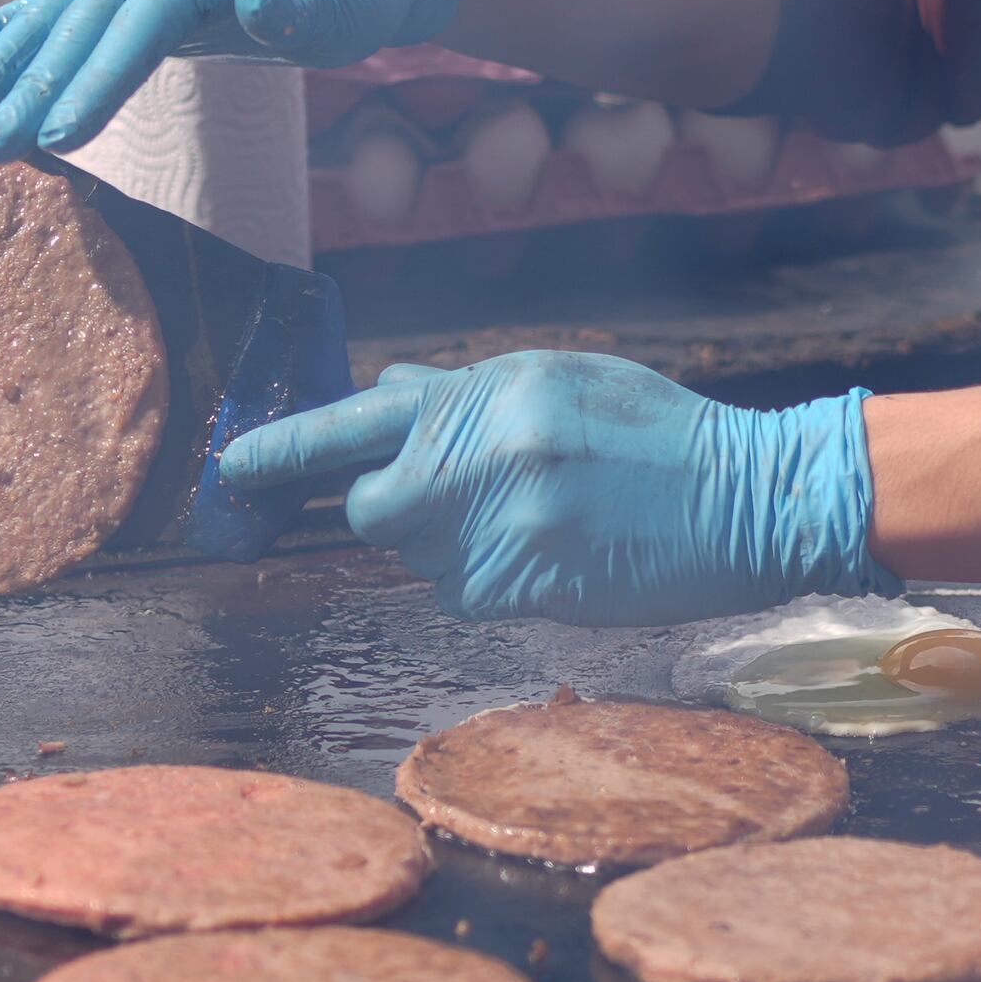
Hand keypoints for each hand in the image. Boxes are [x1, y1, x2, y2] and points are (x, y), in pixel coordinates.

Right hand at [0, 0, 468, 160]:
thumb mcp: (354, 1)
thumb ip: (306, 8)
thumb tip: (256, 3)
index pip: (143, 22)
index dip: (98, 78)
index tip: (57, 136)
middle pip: (83, 23)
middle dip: (28, 87)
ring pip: (53, 16)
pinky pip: (56, 11)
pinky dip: (1, 33)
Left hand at [217, 354, 884, 623]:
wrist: (748, 495)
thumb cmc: (656, 433)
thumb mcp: (559, 381)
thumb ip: (467, 392)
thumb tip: (388, 392)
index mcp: (487, 392)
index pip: (358, 420)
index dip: (285, 450)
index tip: (232, 469)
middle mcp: (481, 457)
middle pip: (376, 508)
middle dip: (400, 512)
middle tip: (464, 504)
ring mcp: (501, 528)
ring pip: (424, 561)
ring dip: (458, 550)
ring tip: (541, 523)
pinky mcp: (527, 588)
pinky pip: (467, 599)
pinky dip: (496, 586)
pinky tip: (556, 558)